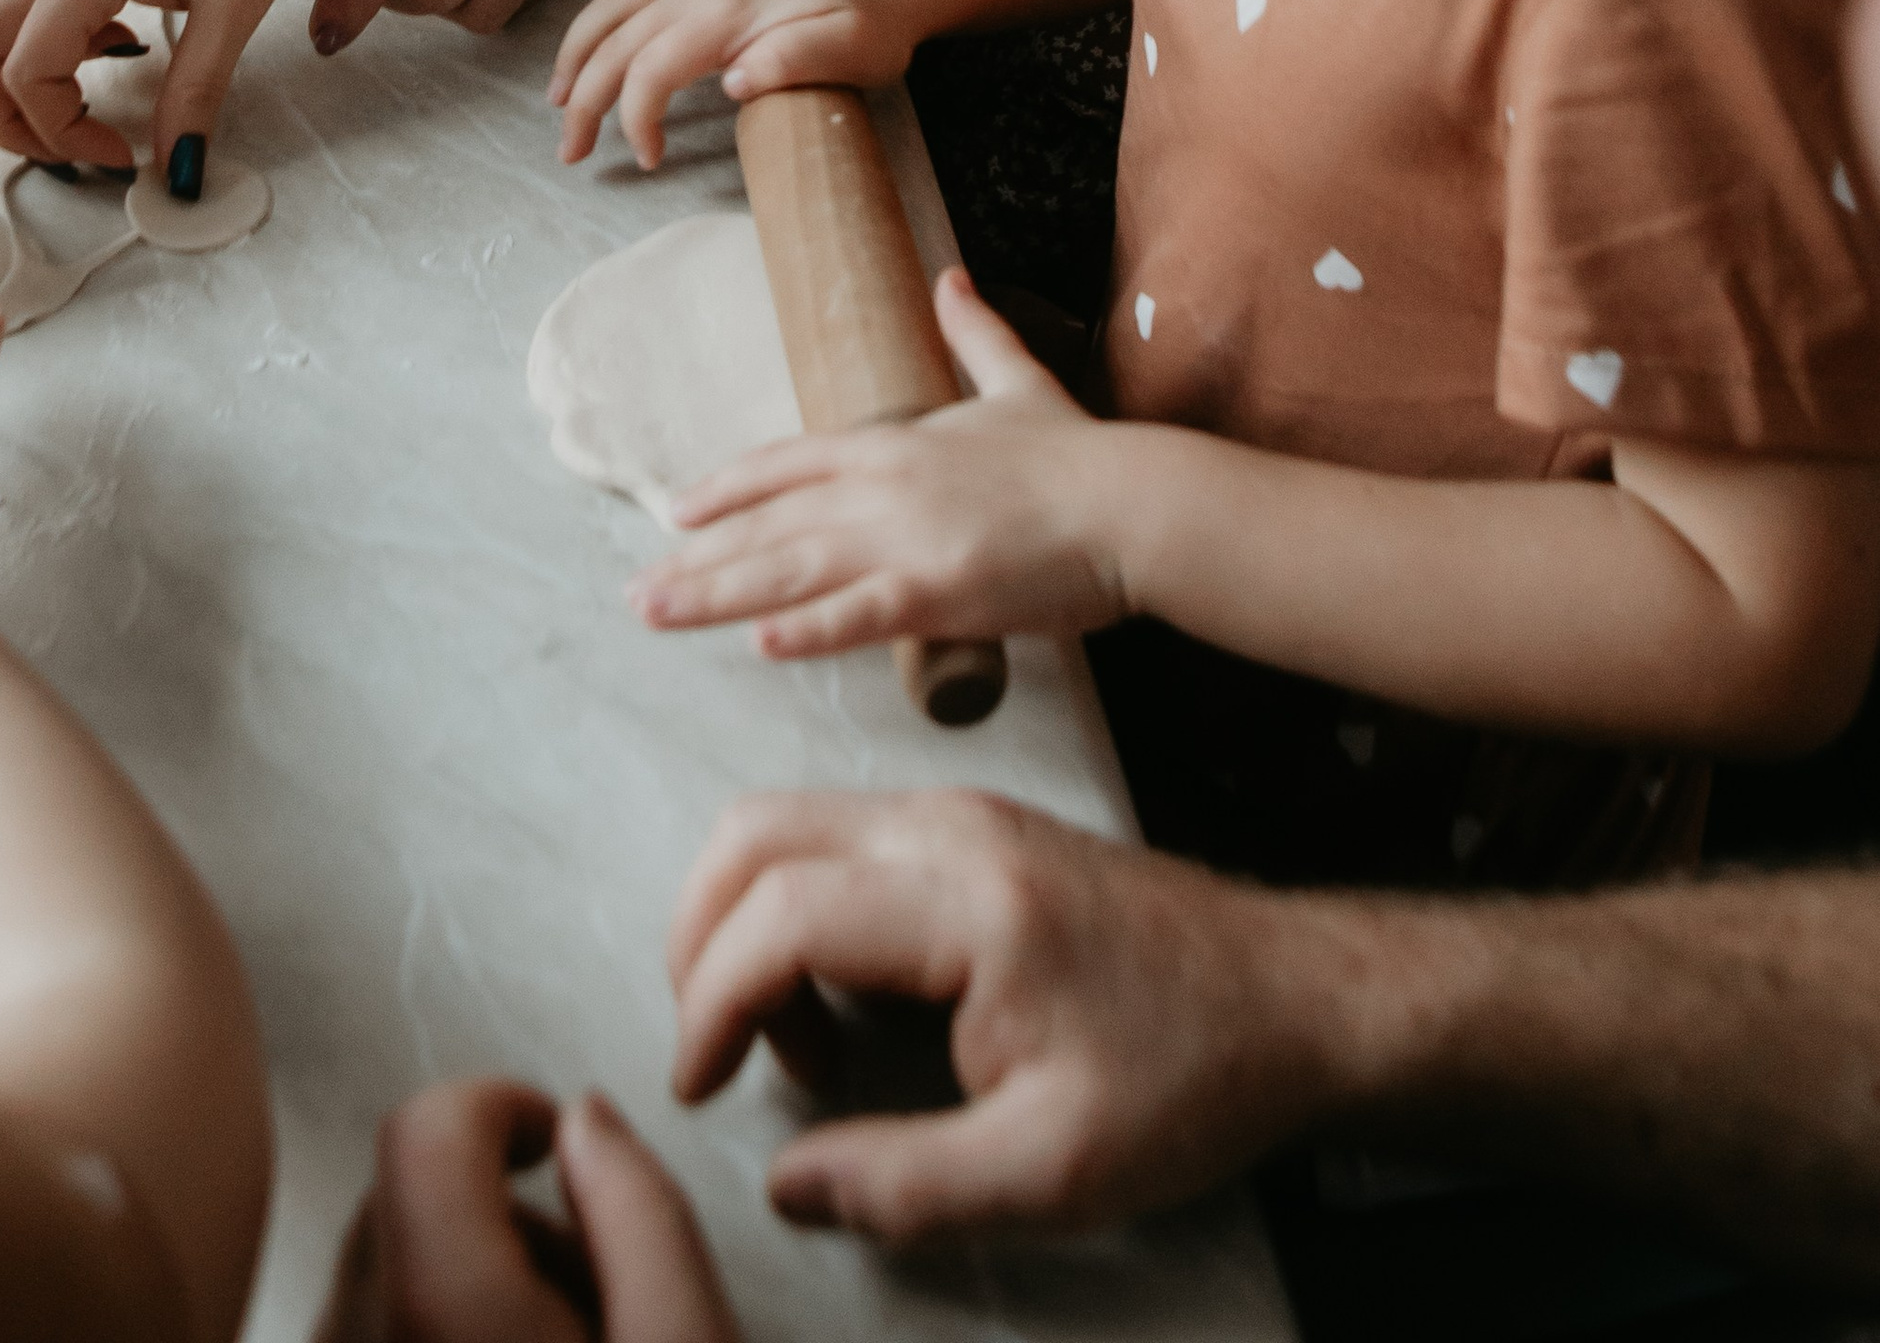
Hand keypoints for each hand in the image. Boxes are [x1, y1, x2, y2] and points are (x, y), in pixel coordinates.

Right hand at [0, 0, 343, 178]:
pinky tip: (118, 43)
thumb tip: (176, 174)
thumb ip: (196, 93)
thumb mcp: (238, 3)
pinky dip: (47, 32)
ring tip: (86, 101)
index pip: (22, 75)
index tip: (126, 156)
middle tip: (73, 148)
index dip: (61, 134)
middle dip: (5, 114)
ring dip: (15, 70)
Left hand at [315, 1078, 739, 1342]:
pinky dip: (432, 1327)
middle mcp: (351, 1339)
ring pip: (381, 1264)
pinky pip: (365, 1325)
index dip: (501, 1107)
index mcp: (436, 1313)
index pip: (421, 1126)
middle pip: (401, 1192)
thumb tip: (585, 1120)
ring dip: (469, 1276)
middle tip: (592, 1290)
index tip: (558, 1141)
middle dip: (501, 1210)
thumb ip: (642, 1211)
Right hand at [549, 0, 915, 168]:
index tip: (647, 159)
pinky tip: (599, 42)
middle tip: (569, 151)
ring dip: (576, 51)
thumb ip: (793, 62)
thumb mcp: (850, 51)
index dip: (634, 118)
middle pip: (615, 39)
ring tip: (558, 97)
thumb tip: (732, 81)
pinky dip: (603, 17)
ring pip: (612, 2)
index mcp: (727, 11)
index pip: (650, 68)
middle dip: (582, 98)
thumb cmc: (871, 27)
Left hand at [635, 272, 1129, 657]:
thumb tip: (951, 278)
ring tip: (655, 613)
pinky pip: (858, 615)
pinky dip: (806, 629)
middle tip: (635, 589)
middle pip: (769, 524)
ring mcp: (906, 540)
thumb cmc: (1077, 452)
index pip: (787, 464)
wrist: (1134, 502)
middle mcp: (883, 486)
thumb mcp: (1015, 379)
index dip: (728, 489)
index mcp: (892, 441)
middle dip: (696, 559)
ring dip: (715, 595)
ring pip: (790, 570)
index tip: (676, 511)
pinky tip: (759, 643)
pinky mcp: (940, 592)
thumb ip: (973, 333)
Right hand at [667, 787, 1350, 1243]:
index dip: (714, 1003)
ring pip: (791, 825)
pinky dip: (800, 911)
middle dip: (702, 942)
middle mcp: (950, 825)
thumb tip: (788, 1182)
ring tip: (790, 1046)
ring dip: (750, 926)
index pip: (782, 911)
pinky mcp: (973, 828)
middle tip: (712, 1050)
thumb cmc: (1190, 1077)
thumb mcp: (1054, 1170)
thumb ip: (905, 1184)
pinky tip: (841, 1006)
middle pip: (757, 833)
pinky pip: (841, 841)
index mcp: (968, 898)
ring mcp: (961, 813)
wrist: (1295, 998)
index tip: (701, 1087)